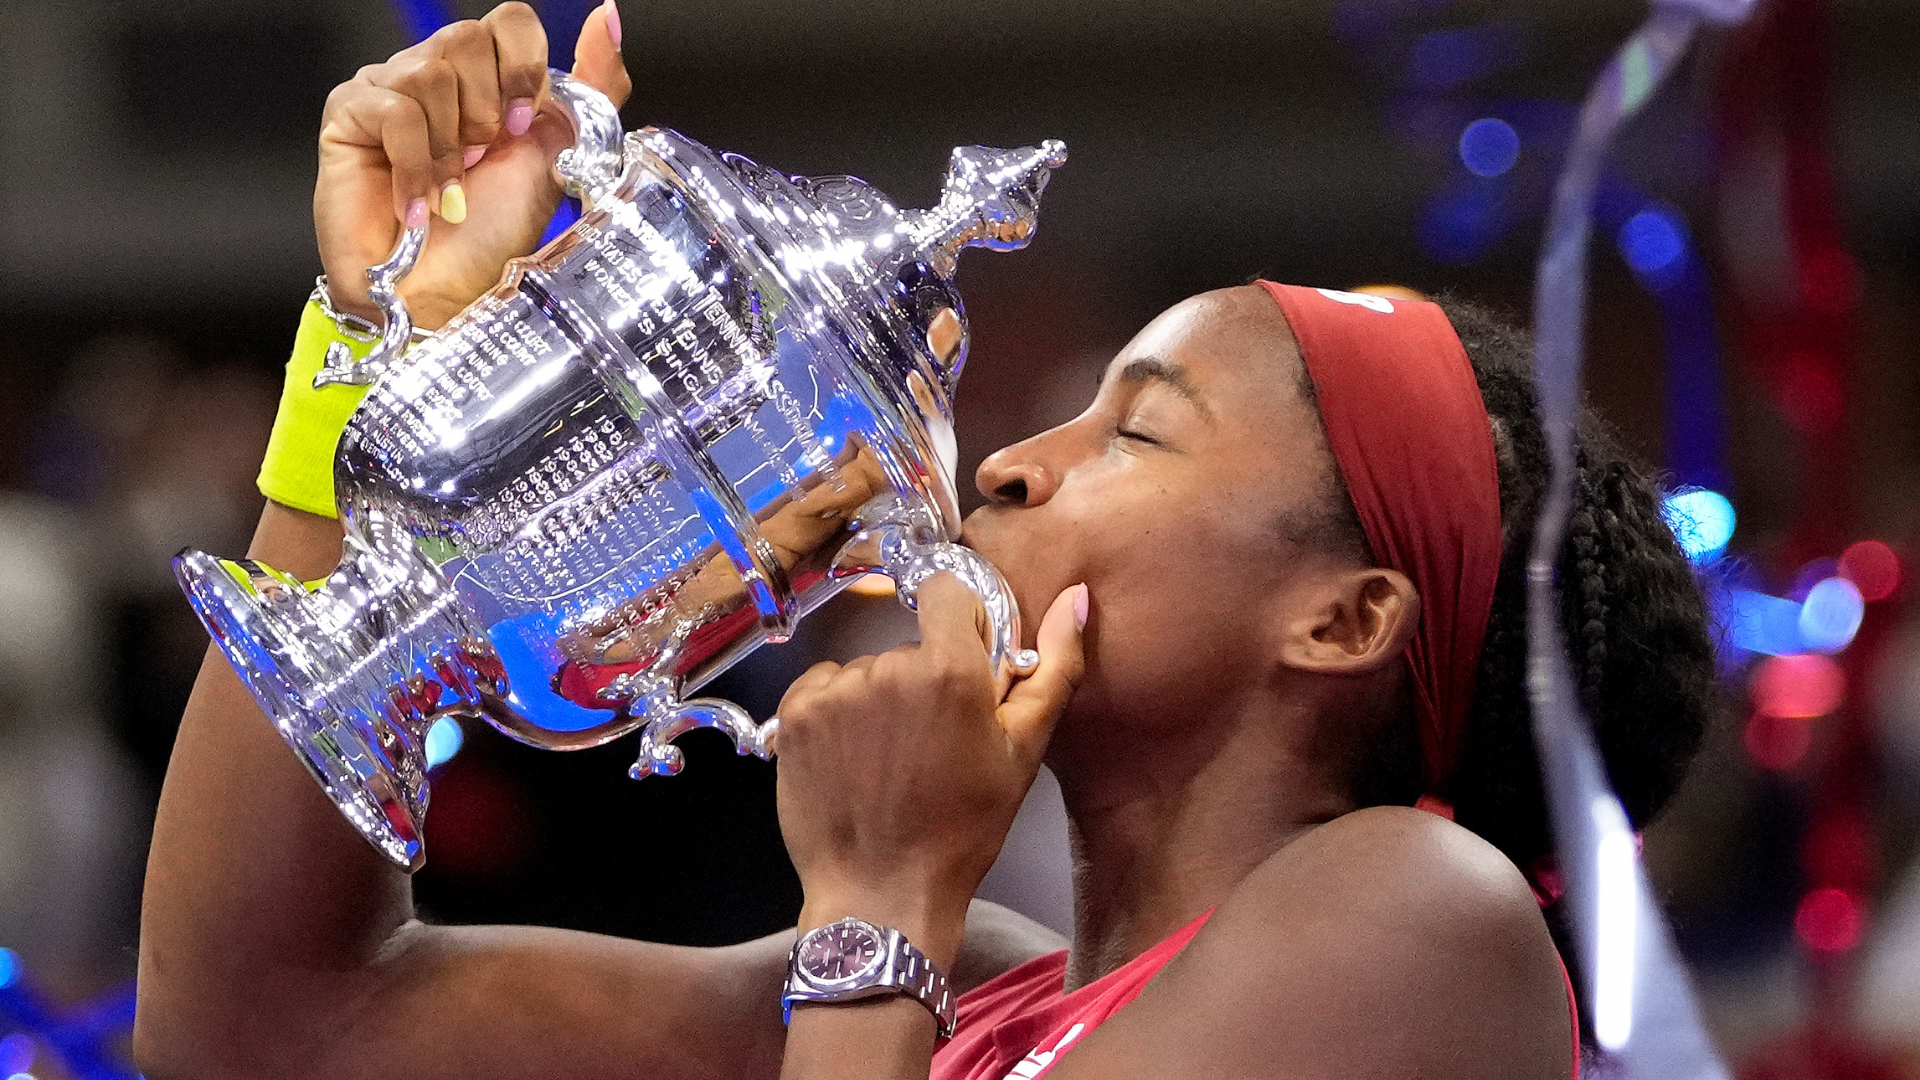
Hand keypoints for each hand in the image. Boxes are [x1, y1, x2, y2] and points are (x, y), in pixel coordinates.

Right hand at [314, 0, 629, 329]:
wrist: (442, 296)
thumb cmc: (490, 238)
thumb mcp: (559, 154)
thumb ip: (591, 87)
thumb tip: (609, 17)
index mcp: (489, 79)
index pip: (511, 20)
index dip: (523, 69)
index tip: (523, 126)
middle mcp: (437, 74)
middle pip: (468, 36)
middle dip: (487, 113)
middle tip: (480, 163)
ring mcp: (388, 88)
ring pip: (430, 74)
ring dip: (451, 150)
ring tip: (449, 191)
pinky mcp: (348, 113)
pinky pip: (394, 110)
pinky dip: (417, 166)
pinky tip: (419, 204)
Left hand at [774, 576, 1087, 963]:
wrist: (882, 894)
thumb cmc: (962, 830)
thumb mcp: (1023, 752)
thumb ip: (1054, 667)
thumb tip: (1076, 597)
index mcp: (951, 670)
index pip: (947, 590)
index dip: (960, 624)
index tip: (964, 665)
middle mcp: (888, 668)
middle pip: (911, 645)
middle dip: (924, 679)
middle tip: (932, 743)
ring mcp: (837, 691)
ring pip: (868, 671)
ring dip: (879, 702)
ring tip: (891, 762)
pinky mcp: (797, 713)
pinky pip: (824, 686)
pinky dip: (837, 713)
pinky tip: (855, 760)